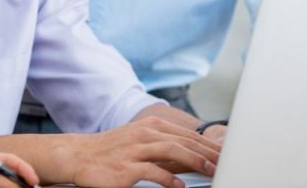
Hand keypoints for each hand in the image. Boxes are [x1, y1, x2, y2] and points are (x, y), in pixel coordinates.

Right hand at [63, 116, 220, 187]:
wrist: (79, 156)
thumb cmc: (111, 151)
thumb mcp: (139, 141)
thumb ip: (163, 145)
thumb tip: (192, 155)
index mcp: (151, 126)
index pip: (187, 135)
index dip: (209, 145)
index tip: (226, 156)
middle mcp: (145, 134)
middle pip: (184, 141)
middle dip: (208, 153)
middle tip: (227, 164)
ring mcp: (135, 150)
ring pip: (172, 151)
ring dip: (194, 161)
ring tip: (210, 171)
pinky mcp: (126, 168)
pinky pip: (152, 171)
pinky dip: (168, 179)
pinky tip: (180, 186)